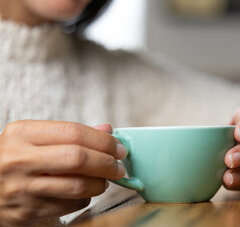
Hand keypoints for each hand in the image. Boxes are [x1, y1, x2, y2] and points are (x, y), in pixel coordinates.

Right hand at [0, 121, 126, 226]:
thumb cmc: (16, 158)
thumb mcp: (34, 137)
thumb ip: (71, 133)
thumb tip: (107, 130)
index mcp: (22, 133)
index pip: (74, 132)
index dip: (103, 140)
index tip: (118, 147)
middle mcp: (19, 160)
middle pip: (78, 158)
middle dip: (107, 163)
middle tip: (119, 166)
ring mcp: (21, 188)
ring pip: (78, 186)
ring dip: (101, 183)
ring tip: (105, 179)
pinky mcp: (26, 212)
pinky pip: (70, 205)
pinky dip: (86, 198)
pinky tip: (85, 191)